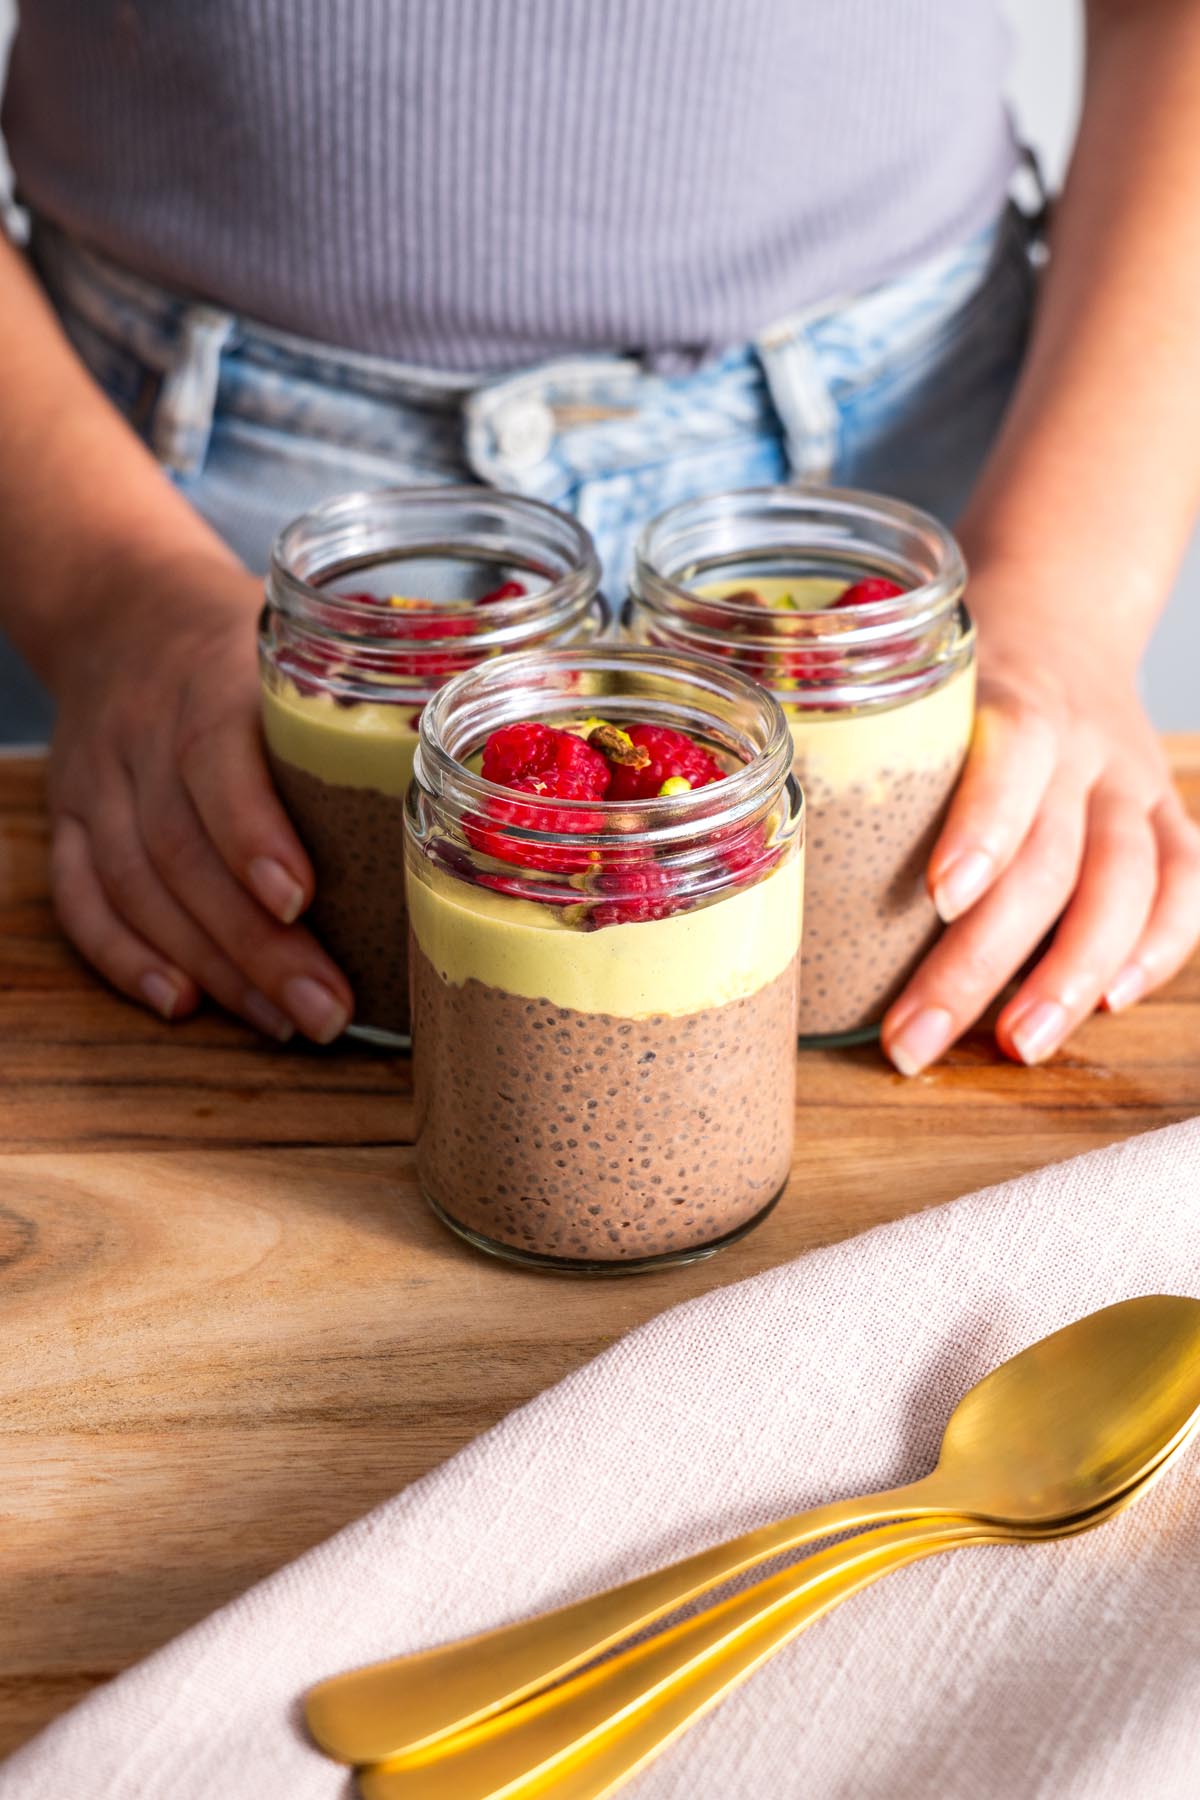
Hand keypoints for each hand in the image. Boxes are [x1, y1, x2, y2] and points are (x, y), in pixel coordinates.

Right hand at [46, 549, 353, 1041]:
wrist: (122, 608)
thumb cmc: (245, 646)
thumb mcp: (302, 642)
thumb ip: (382, 689)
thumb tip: (509, 745)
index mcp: (211, 683)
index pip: (216, 763)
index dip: (251, 835)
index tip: (301, 901)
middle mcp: (142, 733)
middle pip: (182, 850)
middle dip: (256, 943)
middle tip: (327, 1010)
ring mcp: (98, 780)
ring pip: (137, 888)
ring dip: (212, 967)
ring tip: (286, 1022)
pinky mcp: (70, 818)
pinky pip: (81, 898)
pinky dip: (125, 959)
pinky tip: (183, 1004)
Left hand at [881, 591, 1199, 1072]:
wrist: (1060, 612)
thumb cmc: (955, 673)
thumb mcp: (905, 676)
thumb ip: (844, 730)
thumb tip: (720, 797)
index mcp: (1011, 698)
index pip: (1014, 755)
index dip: (982, 826)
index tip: (939, 900)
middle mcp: (1083, 743)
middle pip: (1050, 859)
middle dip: (982, 961)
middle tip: (916, 1040)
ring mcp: (1130, 783)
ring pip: (1127, 885)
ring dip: (1072, 976)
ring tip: (1017, 1046)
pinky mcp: (1163, 814)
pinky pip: (1186, 886)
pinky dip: (1157, 948)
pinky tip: (1109, 1006)